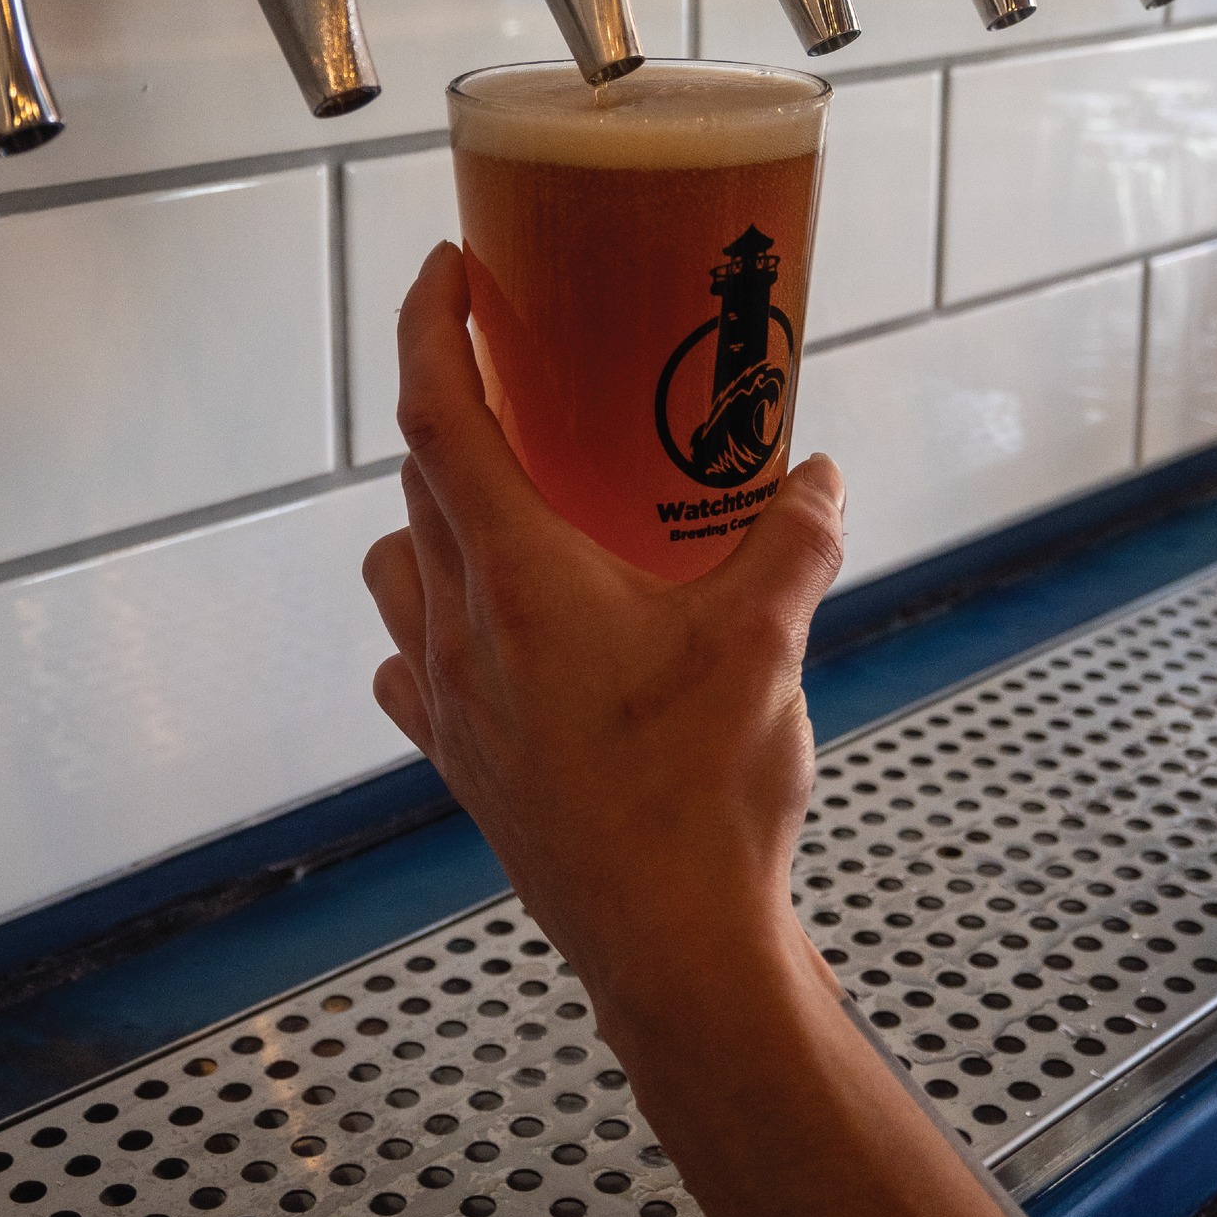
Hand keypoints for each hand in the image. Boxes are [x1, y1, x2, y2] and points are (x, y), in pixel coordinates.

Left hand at [362, 242, 847, 1037]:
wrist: (672, 948)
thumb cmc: (705, 795)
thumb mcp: (769, 643)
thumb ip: (794, 540)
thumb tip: (816, 475)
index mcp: (521, 577)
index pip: (437, 416)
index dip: (428, 326)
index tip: (447, 268)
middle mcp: (460, 628)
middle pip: (420, 482)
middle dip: (458, 411)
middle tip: (524, 384)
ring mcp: (447, 700)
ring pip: (399, 568)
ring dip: (437, 518)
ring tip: (514, 513)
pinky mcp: (460, 760)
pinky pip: (412, 661)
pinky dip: (436, 620)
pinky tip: (495, 635)